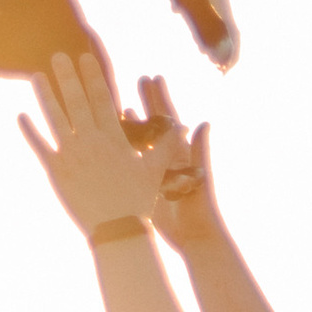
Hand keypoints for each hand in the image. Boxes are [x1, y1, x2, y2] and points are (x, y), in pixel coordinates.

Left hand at [19, 54, 195, 241]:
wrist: (117, 228)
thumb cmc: (138, 200)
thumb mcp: (154, 170)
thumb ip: (163, 146)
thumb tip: (182, 127)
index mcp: (113, 138)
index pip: (101, 99)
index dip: (92, 76)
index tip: (85, 57)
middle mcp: (91, 142)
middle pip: (76, 102)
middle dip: (67, 76)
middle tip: (58, 56)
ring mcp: (71, 156)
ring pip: (55, 119)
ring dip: (46, 96)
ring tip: (37, 76)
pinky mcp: (57, 172)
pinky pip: (40, 147)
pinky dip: (30, 131)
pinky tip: (21, 116)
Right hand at [126, 73, 226, 260]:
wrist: (193, 234)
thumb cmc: (199, 206)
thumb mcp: (198, 176)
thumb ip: (200, 150)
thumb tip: (204, 123)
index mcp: (180, 151)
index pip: (168, 118)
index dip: (160, 98)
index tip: (153, 77)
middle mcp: (167, 156)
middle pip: (152, 123)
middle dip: (145, 101)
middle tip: (135, 80)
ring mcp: (154, 169)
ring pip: (138, 141)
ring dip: (129, 123)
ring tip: (116, 105)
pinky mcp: (144, 183)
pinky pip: (129, 162)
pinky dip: (120, 150)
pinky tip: (107, 140)